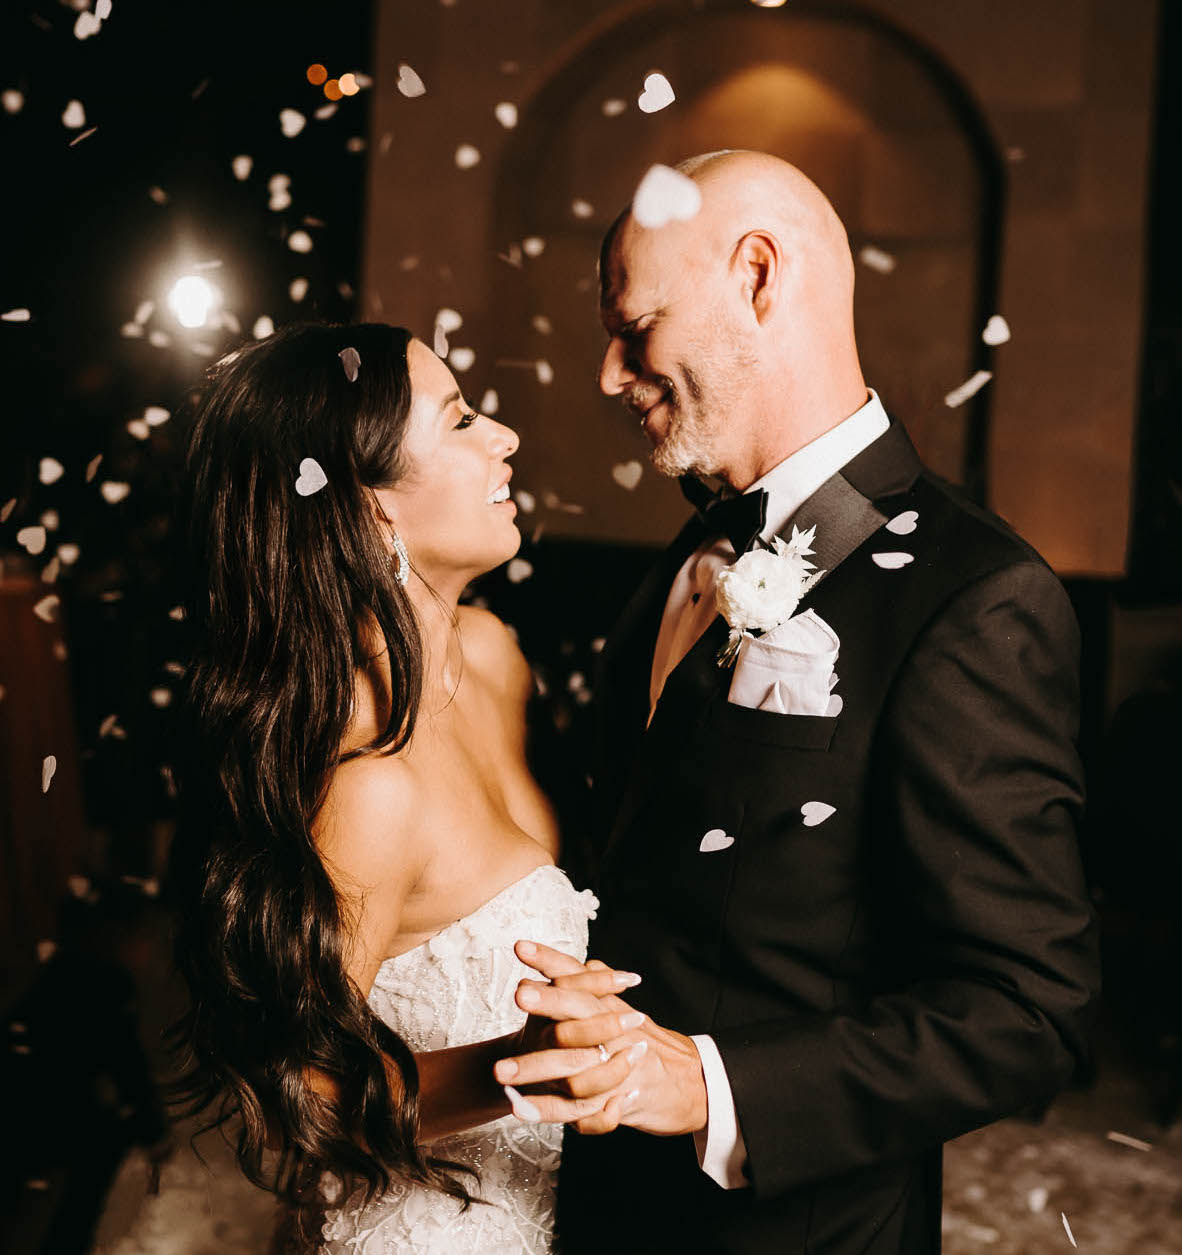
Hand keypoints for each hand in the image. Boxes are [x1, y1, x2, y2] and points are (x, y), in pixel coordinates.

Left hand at [498, 941, 708, 1136]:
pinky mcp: (614, 1103)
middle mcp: (614, 1034)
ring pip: (571, 1069)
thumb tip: (587, 965)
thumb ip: (602, 991)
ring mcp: (615, 1070)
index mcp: (611, 1008)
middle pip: (580, 1014)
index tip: (522, 946)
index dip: (553, 961)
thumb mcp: (627, 1013)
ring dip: (535, 1071)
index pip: (579, 979)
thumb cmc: (653, 1044)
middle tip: (518, 995)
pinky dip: (548, 1112)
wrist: (695, 1084)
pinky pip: (577, 1111)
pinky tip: (520, 1109)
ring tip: (501, 1073)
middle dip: (548, 1004)